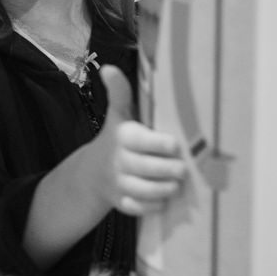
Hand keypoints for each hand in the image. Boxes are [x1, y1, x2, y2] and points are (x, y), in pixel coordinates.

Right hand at [99, 65, 184, 216]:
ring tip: (178, 184)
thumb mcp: (117, 114)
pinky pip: (140, 208)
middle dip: (171, 170)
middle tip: (185, 168)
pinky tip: (164, 199)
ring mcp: (119, 183)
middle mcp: (119, 161)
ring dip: (166, 189)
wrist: (91, 173)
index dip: (163, 145)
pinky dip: (153, 206)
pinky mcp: (121, 202)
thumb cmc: (116, 138)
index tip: (177, 145)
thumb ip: (119, 92)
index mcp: (123, 137)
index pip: (145, 142)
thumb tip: (108, 68)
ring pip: (147, 190)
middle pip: (150, 168)